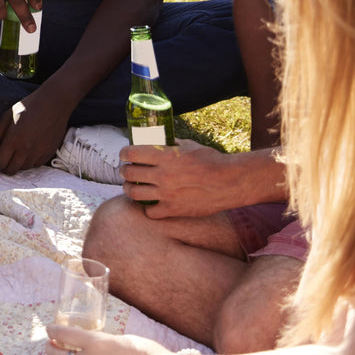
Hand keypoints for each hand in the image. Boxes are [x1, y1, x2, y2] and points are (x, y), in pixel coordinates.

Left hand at [0, 87, 70, 173]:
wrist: (54, 104)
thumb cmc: (28, 107)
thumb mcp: (7, 117)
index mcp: (14, 139)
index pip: (0, 163)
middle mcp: (26, 149)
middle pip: (11, 170)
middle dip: (5, 166)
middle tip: (5, 157)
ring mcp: (39, 153)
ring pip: (24, 168)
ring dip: (18, 163)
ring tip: (18, 151)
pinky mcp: (49, 153)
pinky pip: (36, 165)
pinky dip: (31, 161)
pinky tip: (29, 150)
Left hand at [119, 139, 239, 217]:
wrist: (230, 182)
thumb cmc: (212, 160)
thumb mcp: (188, 145)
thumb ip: (170, 145)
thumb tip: (157, 141)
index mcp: (164, 156)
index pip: (131, 153)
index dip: (124, 153)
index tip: (125, 154)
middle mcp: (162, 175)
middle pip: (129, 173)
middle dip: (125, 171)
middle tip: (127, 170)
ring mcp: (166, 194)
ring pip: (134, 193)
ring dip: (130, 189)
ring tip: (132, 187)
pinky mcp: (173, 209)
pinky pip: (150, 212)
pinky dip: (148, 209)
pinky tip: (152, 204)